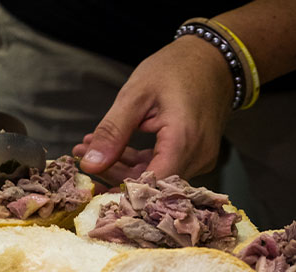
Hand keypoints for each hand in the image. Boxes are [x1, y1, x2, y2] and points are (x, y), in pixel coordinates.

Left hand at [72, 36, 234, 181]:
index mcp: (184, 140)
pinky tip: (116, 147)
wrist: (213, 58)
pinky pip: (165, 166)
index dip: (117, 189)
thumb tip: (89, 165)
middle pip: (150, 183)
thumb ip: (113, 131)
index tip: (89, 179)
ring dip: (123, 166)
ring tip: (91, 147)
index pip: (149, 184)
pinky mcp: (196, 155)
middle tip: (82, 157)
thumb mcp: (136, 94)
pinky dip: (140, 160)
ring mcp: (200, 158)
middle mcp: (198, 156)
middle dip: (113, 173)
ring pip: (155, 176)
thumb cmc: (176, 68)